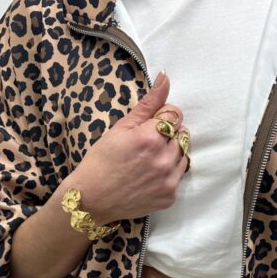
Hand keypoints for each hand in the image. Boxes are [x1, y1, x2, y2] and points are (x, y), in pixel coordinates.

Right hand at [67, 70, 189, 223]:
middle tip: (146, 144)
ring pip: (184, 154)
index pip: (175, 114)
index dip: (161, 117)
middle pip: (182, 133)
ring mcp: (169, 180)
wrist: (92, 199)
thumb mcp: (121, 128)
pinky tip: (149, 175)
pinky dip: (168, 173)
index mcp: (151, 137)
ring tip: (148, 160)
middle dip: (168, 134)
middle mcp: (164, 159)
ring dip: (171, 153)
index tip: (148, 126)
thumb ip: (148, 103)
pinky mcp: (170, 196)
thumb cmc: (102, 160)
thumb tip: (165, 77)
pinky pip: (179, 176)